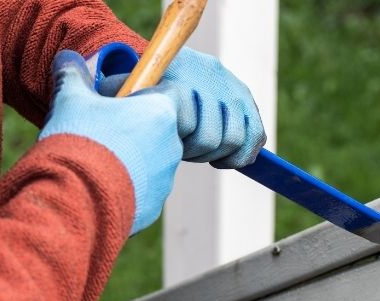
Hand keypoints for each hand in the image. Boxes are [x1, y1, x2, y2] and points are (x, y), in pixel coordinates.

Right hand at [41, 49, 182, 234]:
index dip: (152, 94)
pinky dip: (125, 184)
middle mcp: (171, 147)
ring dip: (130, 157)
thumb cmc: (78, 143)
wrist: (75, 201)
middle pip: (163, 129)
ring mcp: (165, 179)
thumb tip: (68, 59)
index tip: (127, 100)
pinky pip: (143, 188)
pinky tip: (97, 183)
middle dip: (137, 128)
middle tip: (106, 130)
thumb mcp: (71, 102)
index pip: (177, 95)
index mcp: (161, 115)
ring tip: (96, 159)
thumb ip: (74, 78)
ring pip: (152, 160)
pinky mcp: (154, 205)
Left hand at [94, 45, 266, 168]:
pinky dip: (241, 155)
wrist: (167, 64)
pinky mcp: (247, 100)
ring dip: (218, 154)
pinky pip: (256, 136)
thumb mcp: (126, 92)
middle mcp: (213, 76)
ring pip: (236, 139)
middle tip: (182, 150)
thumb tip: (127, 120)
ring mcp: (234, 88)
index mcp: (182, 72)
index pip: (189, 124)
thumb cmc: (143, 87)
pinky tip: (221, 158)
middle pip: (212, 138)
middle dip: (196, 152)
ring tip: (201, 153)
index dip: (181, 146)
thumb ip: (122, 102)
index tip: (169, 146)